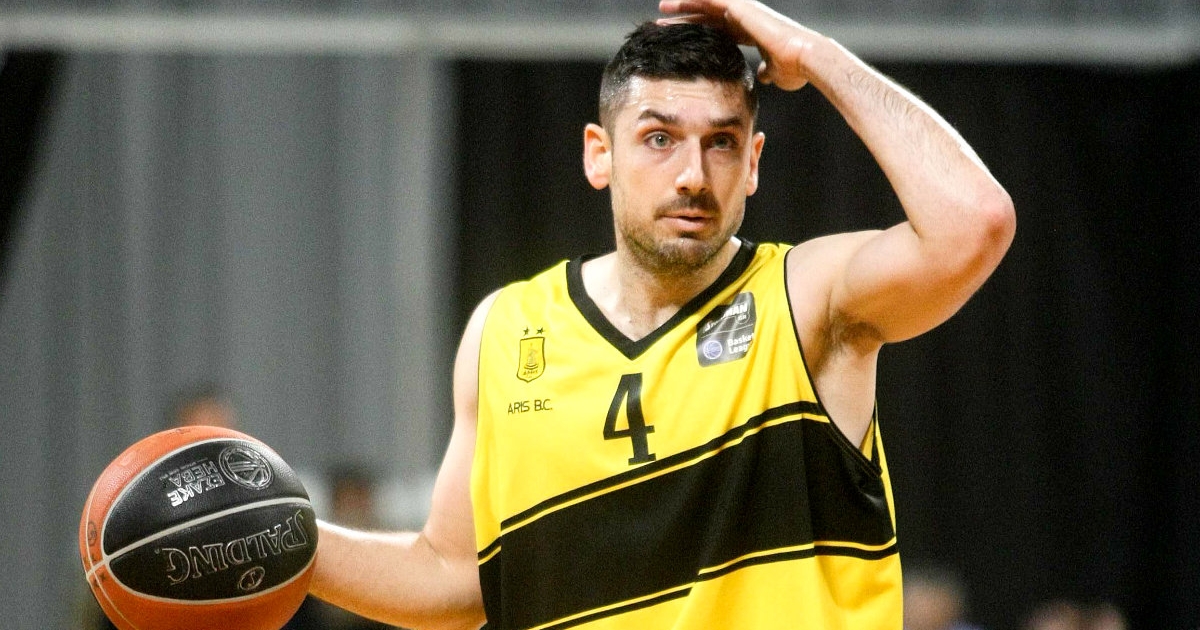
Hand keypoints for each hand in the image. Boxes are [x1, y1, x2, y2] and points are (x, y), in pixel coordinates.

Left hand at [657, 0, 827, 90]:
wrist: (805, 57)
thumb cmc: (795, 69)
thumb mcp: (775, 73)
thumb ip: (766, 72)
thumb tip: (762, 75)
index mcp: (751, 33)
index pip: (718, 30)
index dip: (699, 32)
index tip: (681, 36)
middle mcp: (746, 19)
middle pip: (708, 16)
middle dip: (686, 17)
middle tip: (664, 18)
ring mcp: (744, 11)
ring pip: (707, 5)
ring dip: (685, 5)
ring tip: (663, 7)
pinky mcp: (742, 8)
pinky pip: (711, 0)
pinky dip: (695, 1)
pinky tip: (678, 1)